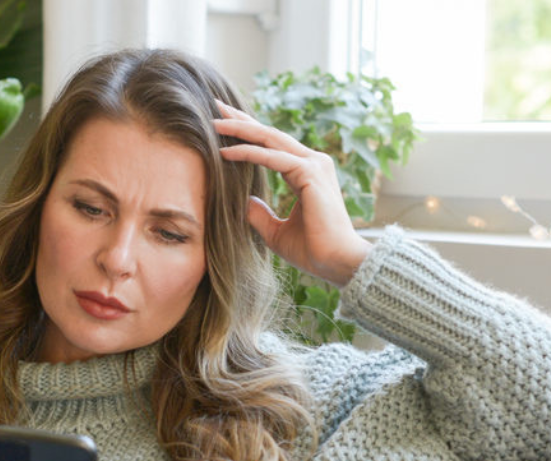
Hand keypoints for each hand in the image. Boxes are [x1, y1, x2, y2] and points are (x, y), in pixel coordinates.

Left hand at [213, 99, 371, 287]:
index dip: (248, 131)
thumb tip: (242, 201)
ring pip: (270, 139)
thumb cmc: (311, 250)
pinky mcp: (310, 174)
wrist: (336, 263)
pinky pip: (272, 158)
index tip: (224, 122)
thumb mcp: (275, 230)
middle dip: (242, 120)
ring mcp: (314, 165)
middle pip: (270, 134)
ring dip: (241, 129)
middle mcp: (313, 163)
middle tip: (216, 106)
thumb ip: (259, 213)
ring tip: (214, 123)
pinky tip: (225, 152)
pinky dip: (248, 153)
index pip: (273, 145)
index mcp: (307, 172)